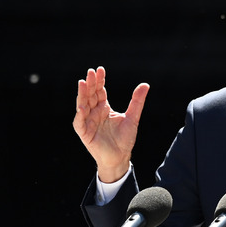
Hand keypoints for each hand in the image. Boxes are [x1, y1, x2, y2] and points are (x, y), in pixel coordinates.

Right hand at [73, 67, 149, 182]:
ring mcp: (88, 122)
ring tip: (82, 82)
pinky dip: (80, 114)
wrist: (120, 157)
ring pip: (83, 105)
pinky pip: (80, 122)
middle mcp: (94, 113)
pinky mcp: (85, 133)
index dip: (100, 81)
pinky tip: (82, 106)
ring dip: (82, 94)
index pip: (100, 91)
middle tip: (91, 72)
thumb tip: (145, 85)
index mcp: (104, 108)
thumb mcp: (133, 117)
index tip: (100, 69)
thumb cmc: (125, 138)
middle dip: (91, 84)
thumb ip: (137, 101)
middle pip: (91, 95)